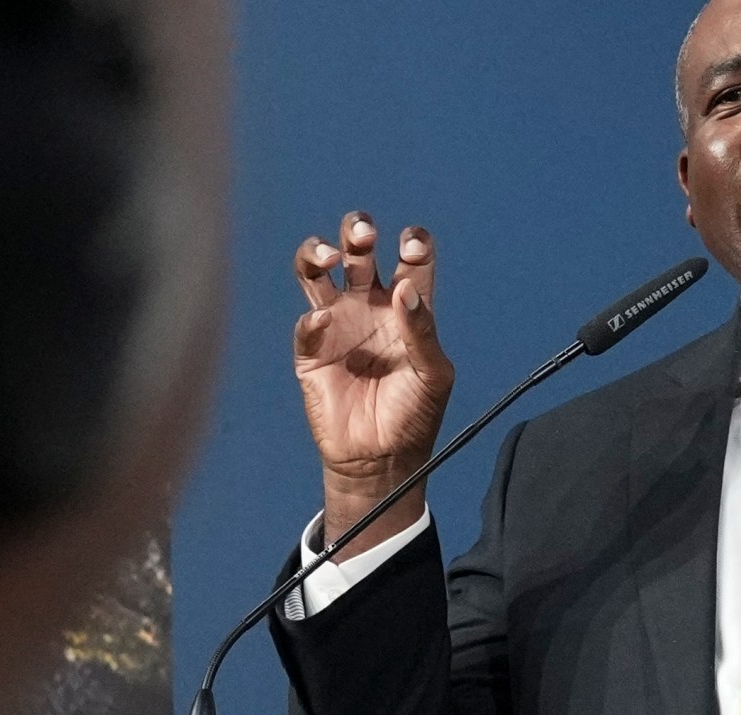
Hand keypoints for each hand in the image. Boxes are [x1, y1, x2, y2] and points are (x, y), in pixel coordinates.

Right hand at [293, 212, 454, 557]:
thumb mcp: (433, 375)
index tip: (411, 245)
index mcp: (406, 307)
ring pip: (319, 273)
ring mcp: (338, 324)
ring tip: (327, 253)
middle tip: (363, 231)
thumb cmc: (414, 415)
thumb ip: (422, 331)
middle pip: (359, 253)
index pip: (410, 261)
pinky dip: (312, 319)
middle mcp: (370, 306)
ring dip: (318, 253)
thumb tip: (405, 290)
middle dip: (358, 233)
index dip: (412, 244)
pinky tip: (323, 320)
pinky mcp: (312, 351)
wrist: (380, 458)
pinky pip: (306, 325)